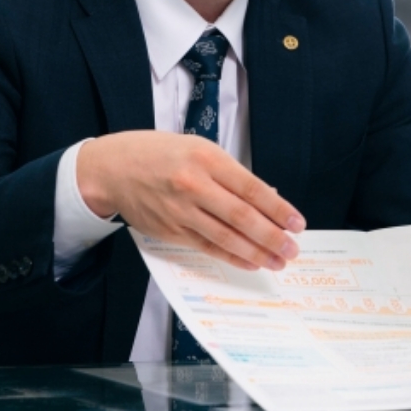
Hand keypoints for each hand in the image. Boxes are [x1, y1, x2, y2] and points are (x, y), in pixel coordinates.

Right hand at [76, 131, 305, 271]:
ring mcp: (181, 211)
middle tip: (292, 249)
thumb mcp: (199, 148)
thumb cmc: (159, 153)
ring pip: (226, 237)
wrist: (113, 168)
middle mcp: (195, 185)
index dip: (278, 209)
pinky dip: (232, 256)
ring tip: (277, 261)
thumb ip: (230, 173)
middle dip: (272, 236)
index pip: (252, 189)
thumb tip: (266, 196)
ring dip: (256, 252)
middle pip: (242, 217)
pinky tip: (250, 262)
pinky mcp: (171, 230)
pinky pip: (207, 247)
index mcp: (207, 159)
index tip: (297, 223)